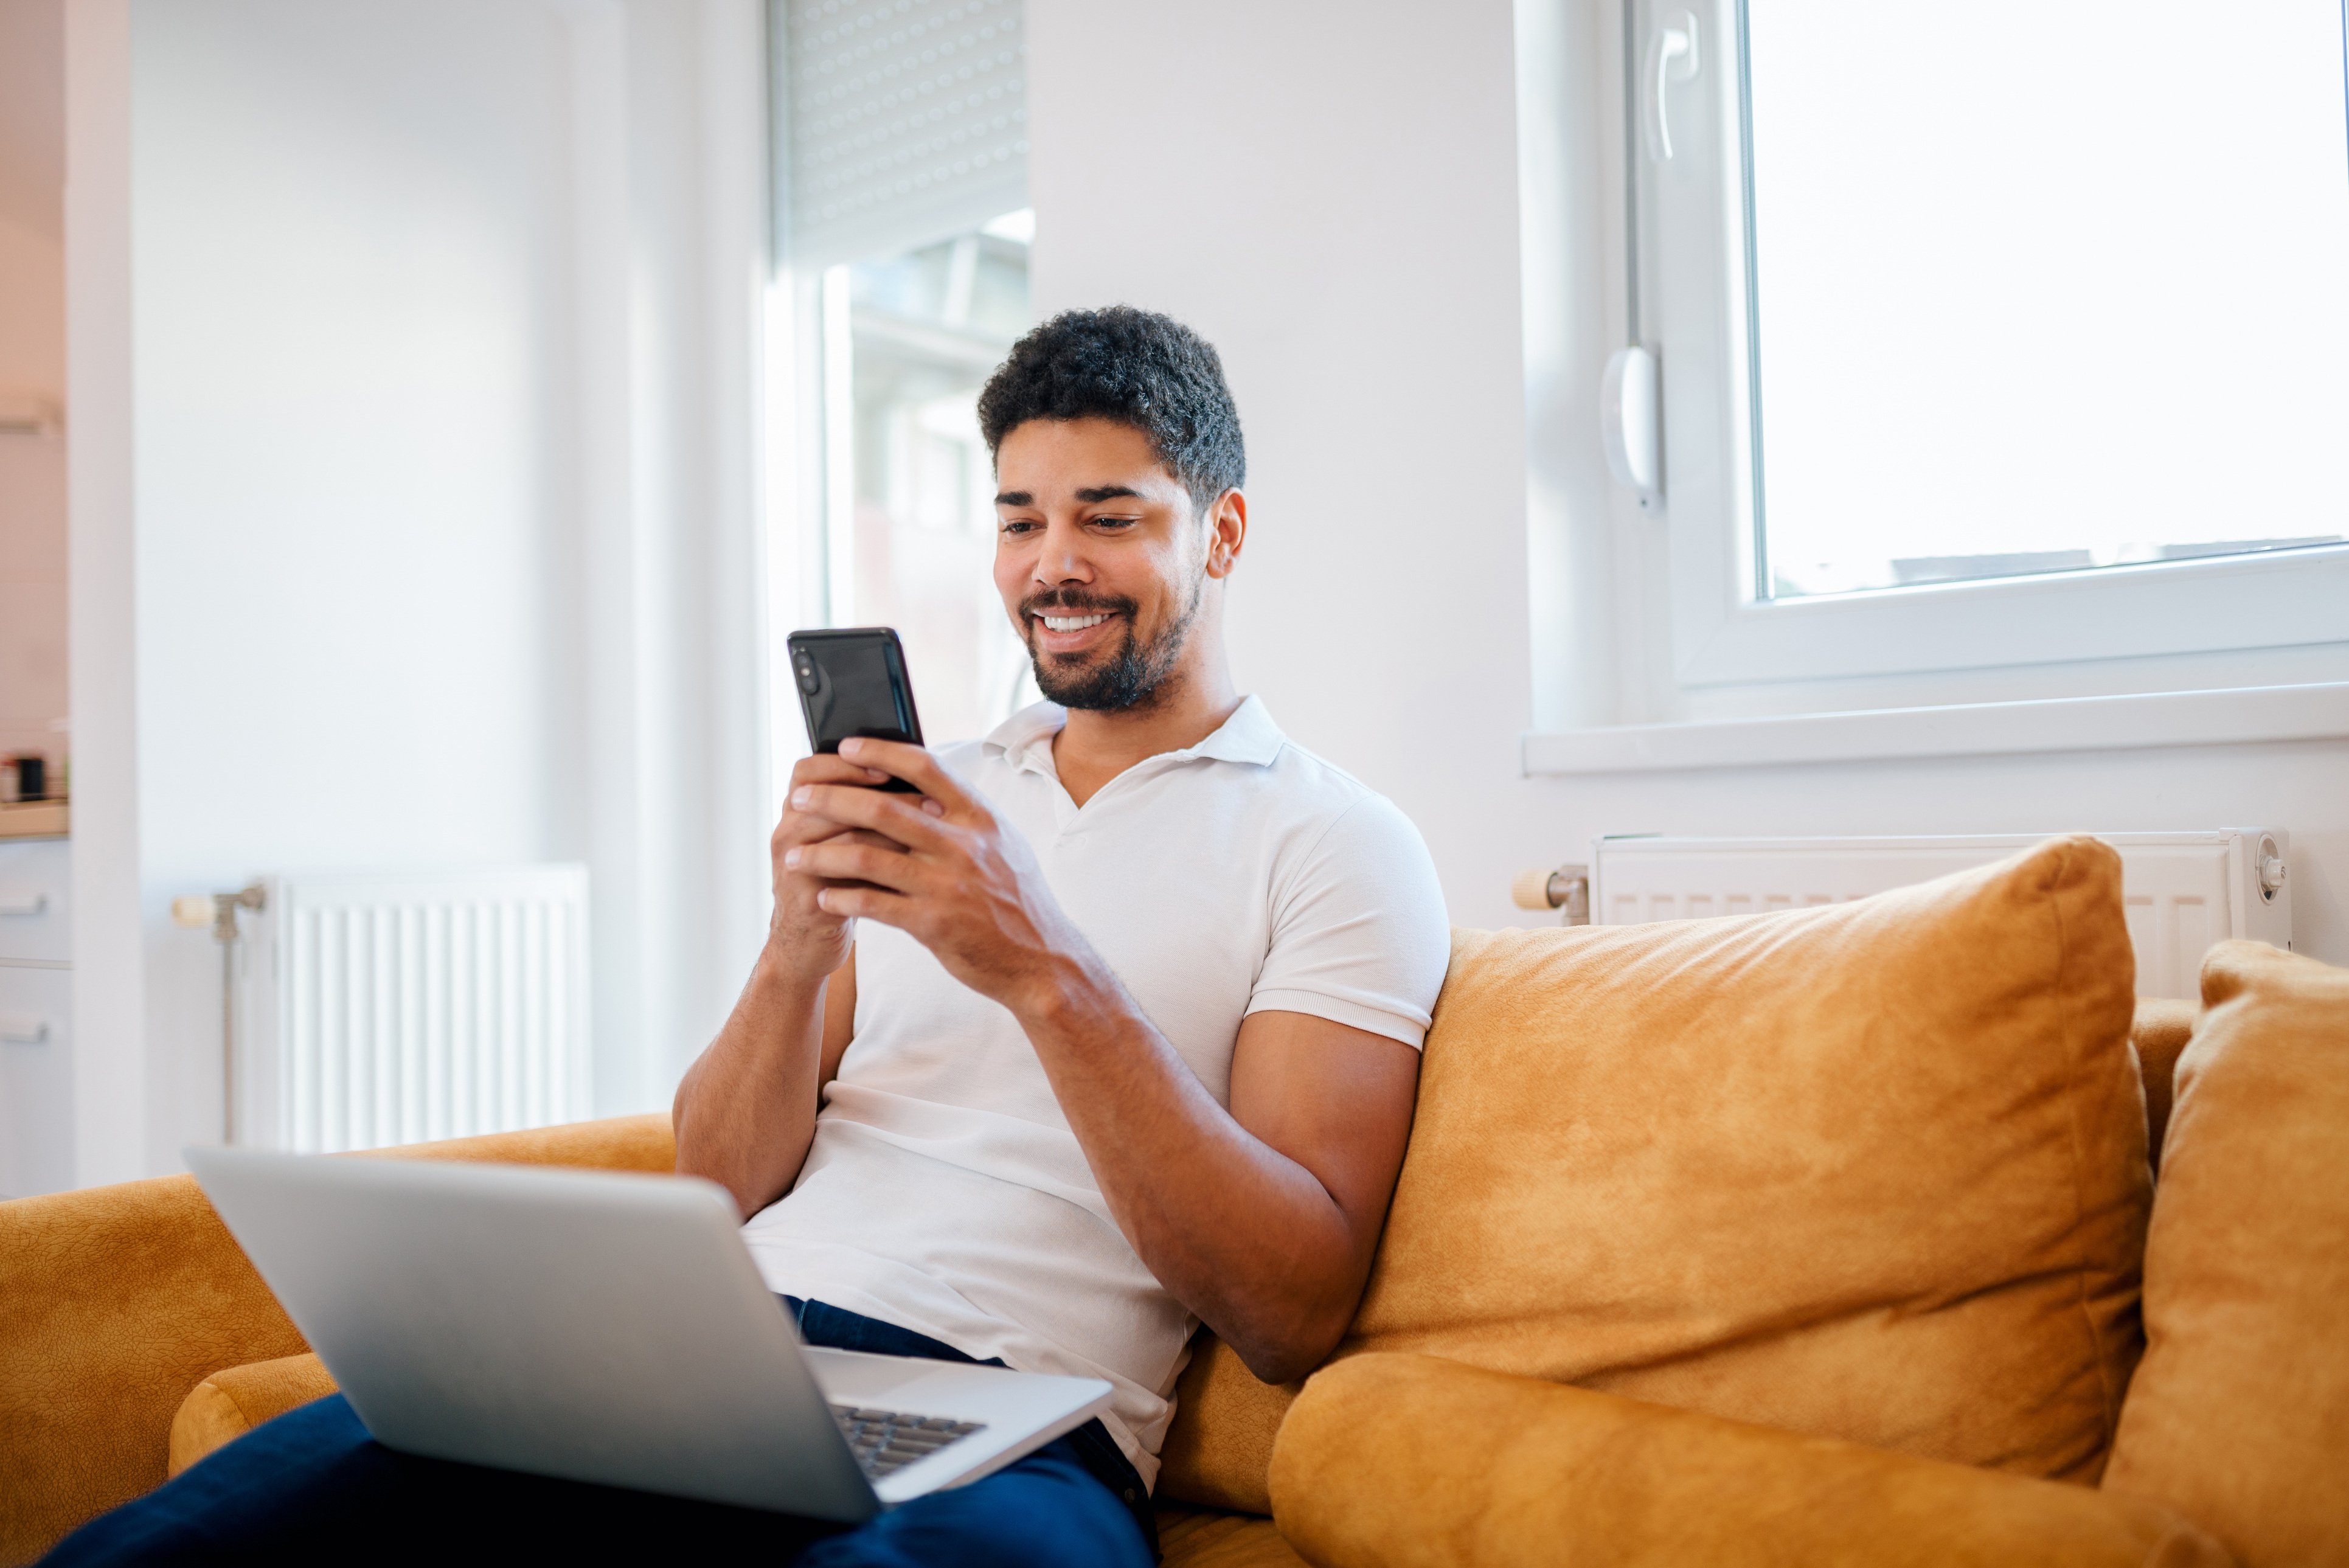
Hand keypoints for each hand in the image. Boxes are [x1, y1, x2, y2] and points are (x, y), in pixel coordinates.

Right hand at [764, 752, 919, 982]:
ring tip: (929, 827)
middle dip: (877, 793)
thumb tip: (919, 779)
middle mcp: (789, 830)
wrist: (809, 941)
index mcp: (798, 810)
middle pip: (825, 795)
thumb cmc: (838, 883)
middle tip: (922, 797)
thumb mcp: (847, 840)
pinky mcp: (804, 895)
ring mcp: (792, 862)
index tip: (889, 766)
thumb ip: (867, 809)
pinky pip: (844, 873)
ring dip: (890, 828)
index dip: (847, 764)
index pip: (810, 769)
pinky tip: (913, 864)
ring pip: (842, 832)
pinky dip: (882, 866)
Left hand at [782, 737, 1086, 1015]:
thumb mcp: (1003, 844)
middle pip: (882, 809)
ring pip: (868, 858)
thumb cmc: (1016, 900)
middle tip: (797, 800)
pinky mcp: (934, 924)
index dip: (882, 752)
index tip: (847, 746)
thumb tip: (925, 784)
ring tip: (793, 856)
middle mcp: (963, 845)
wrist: (1042, 961)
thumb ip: (965, 816)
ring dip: (822, 855)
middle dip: (831, 800)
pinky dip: (842, 897)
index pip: (925, 767)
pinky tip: (823, 896)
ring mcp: (948, 885)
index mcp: (980, 818)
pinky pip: (874, 904)